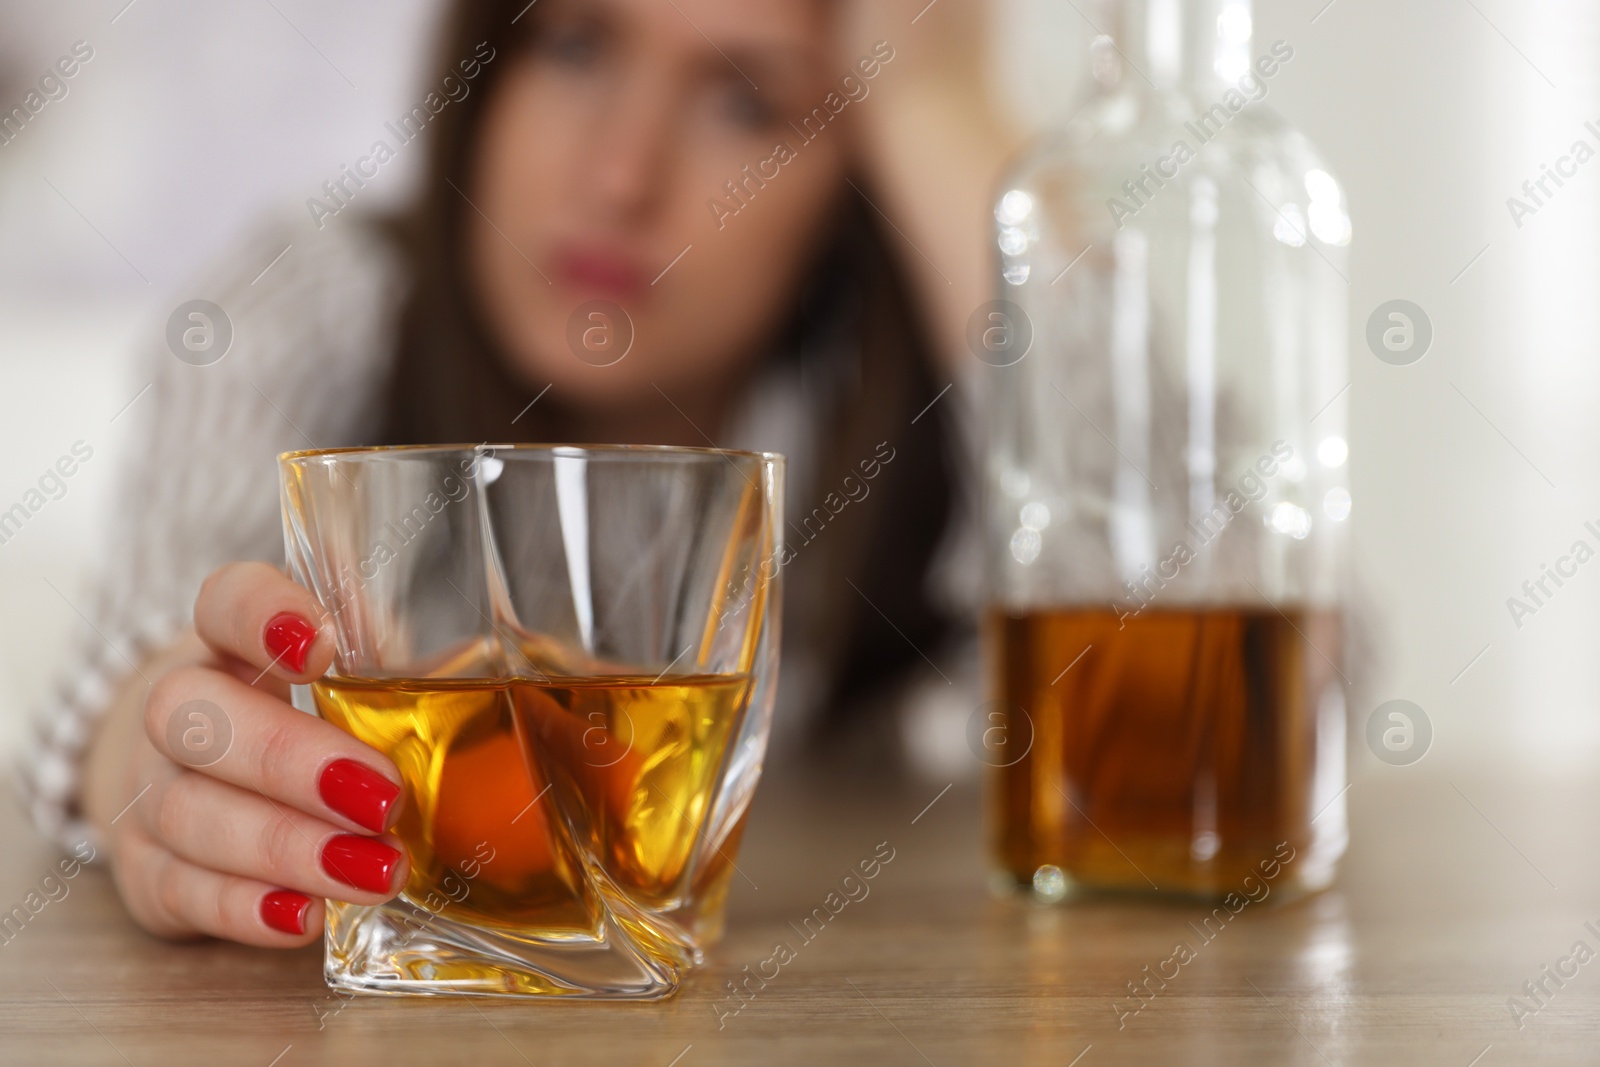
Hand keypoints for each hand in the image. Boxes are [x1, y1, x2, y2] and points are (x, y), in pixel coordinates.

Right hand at [91, 561, 409, 945]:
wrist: (196, 775)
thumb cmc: (302, 711)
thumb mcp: (347, 665)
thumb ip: (385, 654)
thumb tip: (461, 661)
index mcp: (229, 638)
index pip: (225, 601)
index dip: (264, 614)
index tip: (323, 645)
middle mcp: (175, 707)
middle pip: (196, 718)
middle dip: (291, 761)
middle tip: (384, 797)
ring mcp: (150, 791)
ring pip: (190, 813)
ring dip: (289, 848)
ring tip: (376, 871)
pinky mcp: (149, 872)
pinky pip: (184, 892)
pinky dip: (246, 909)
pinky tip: (307, 915)